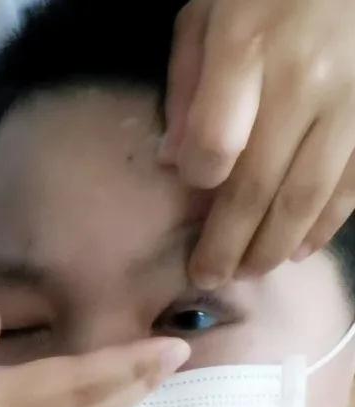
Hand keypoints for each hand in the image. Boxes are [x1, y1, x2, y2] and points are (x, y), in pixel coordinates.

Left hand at [160, 0, 354, 287]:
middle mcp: (302, 82)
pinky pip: (352, 186)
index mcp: (245, 50)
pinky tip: (299, 248)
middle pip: (258, 186)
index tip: (190, 189)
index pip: (214, 143)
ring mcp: (349, 103)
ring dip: (274, 246)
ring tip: (247, 272)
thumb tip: (173, 161)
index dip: (199, 178)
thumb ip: (186, 85)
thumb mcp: (207, 14)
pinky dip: (325, 225)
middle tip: (208, 277)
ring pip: (307, 197)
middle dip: (229, 244)